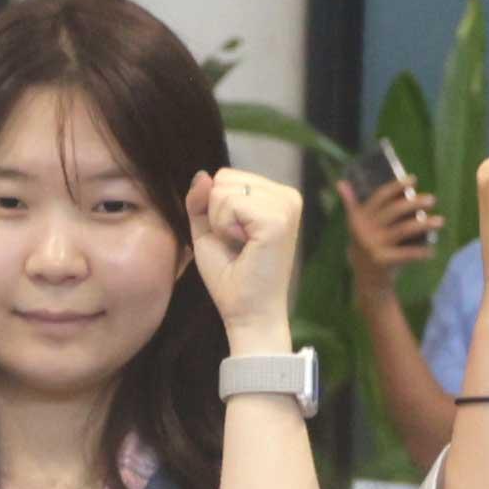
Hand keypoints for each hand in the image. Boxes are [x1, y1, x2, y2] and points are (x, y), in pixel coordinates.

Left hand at [187, 165, 306, 352]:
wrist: (248, 314)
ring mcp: (286, 205)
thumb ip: (201, 202)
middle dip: (218, 214)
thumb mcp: (209, 232)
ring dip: (221, 223)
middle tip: (238, 245)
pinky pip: (230, 203)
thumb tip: (202, 174)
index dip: (217, 209)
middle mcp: (287, 195)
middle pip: (224, 177)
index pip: (227, 176)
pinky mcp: (278, 218)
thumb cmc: (231, 278)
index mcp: (276, 196)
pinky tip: (244, 247)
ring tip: (242, 247)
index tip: (235, 239)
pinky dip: (225, 227)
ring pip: (224, 189)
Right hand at [342, 170, 439, 278]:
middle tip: (432, 199)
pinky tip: (432, 250)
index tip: (413, 179)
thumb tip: (341, 182)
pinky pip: (407, 254)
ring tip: (440, 220)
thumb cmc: (367, 247)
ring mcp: (373, 246)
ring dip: (425, 224)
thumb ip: (351, 205)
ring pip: (404, 229)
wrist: (366, 281)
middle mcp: (364, 230)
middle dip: (415, 203)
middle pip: (394, 211)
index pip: (379, 197)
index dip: (396, 186)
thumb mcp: (357, 227)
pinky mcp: (382, 261)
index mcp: (359, 218)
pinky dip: (421, 252)